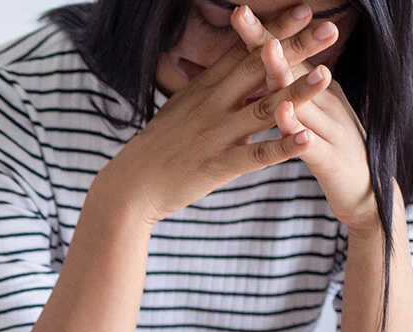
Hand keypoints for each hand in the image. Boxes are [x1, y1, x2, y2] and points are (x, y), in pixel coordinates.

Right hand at [108, 12, 338, 224]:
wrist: (127, 188)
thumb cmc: (155, 149)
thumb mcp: (179, 109)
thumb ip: (207, 89)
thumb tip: (229, 72)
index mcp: (203, 91)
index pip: (243, 53)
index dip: (273, 31)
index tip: (303, 11)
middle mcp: (211, 107)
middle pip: (258, 71)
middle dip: (294, 49)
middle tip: (330, 29)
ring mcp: (215, 136)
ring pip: (263, 109)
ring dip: (296, 92)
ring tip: (326, 75)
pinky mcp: (216, 166)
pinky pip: (255, 155)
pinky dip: (282, 148)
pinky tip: (307, 139)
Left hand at [231, 5, 377, 234]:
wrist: (365, 195)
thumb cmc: (327, 154)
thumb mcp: (307, 121)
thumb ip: (285, 98)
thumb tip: (259, 78)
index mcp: (315, 94)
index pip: (286, 58)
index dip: (264, 35)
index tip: (238, 12)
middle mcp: (324, 102)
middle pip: (291, 66)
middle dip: (267, 40)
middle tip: (242, 16)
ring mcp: (329, 128)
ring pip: (303, 97)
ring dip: (284, 73)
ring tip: (267, 50)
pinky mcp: (330, 159)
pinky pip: (308, 141)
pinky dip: (294, 127)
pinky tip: (281, 113)